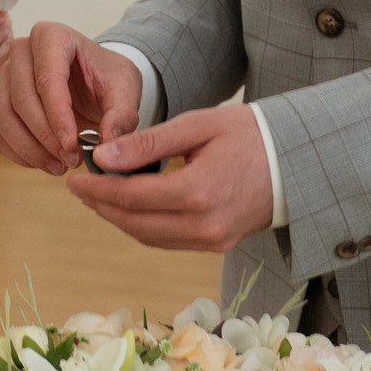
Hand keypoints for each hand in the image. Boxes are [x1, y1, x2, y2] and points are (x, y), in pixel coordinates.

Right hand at [0, 22, 141, 171]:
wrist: (97, 82)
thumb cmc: (108, 79)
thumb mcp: (125, 91)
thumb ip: (121, 115)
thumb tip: (107, 141)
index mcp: (52, 37)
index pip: (47, 77)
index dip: (57, 115)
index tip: (73, 146)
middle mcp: (22, 52)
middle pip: (21, 98)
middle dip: (45, 136)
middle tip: (71, 160)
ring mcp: (7, 77)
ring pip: (4, 117)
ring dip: (31, 149)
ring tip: (60, 166)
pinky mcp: (2, 103)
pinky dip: (20, 154)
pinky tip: (46, 163)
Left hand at [66, 104, 274, 253]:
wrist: (295, 161)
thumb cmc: (248, 133)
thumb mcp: (198, 125)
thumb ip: (148, 142)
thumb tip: (103, 157)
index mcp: (199, 192)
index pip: (132, 197)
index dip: (97, 190)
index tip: (74, 180)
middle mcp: (205, 225)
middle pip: (135, 223)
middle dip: (102, 207)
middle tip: (80, 188)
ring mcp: (213, 240)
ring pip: (149, 237)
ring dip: (119, 219)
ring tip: (100, 196)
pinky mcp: (218, 245)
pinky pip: (168, 241)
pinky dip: (143, 226)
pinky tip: (131, 206)